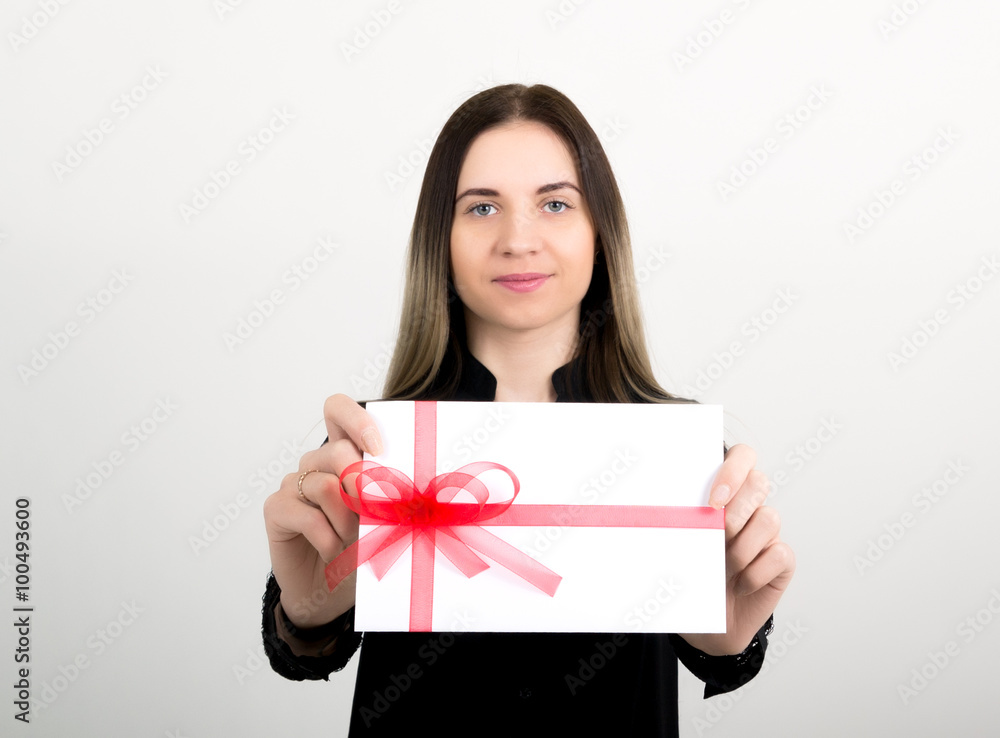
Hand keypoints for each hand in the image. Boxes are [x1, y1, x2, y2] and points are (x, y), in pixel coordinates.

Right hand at [262, 394, 382, 628]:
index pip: (338, 410)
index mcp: (343, 453)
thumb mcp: (383, 518)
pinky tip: (333, 551)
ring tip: (353, 541)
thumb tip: (406, 488)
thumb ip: (387, 493)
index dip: (357, 420)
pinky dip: (327, 538)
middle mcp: (315, 463)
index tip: (379, 449)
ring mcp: (293, 485)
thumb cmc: (362, 548)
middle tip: (375, 516)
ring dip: (347, 520)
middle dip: (363, 486)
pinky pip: (305, 515)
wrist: (332, 592)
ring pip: (325, 485)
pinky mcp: (276, 509)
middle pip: (338, 451)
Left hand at [678, 444, 794, 655]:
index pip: (742, 456)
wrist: (706, 623)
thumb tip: (651, 507)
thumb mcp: (675, 544)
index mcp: (724, 492)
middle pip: (760, 482)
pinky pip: (780, 554)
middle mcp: (750, 506)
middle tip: (718, 534)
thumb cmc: (689, 575)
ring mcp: (768, 533)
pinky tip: (740, 584)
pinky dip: (756, 572)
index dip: (734, 470)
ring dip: (743, 546)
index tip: (714, 500)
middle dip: (738, 510)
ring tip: (724, 566)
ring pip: (770, 518)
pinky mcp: (781, 560)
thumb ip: (674, 520)